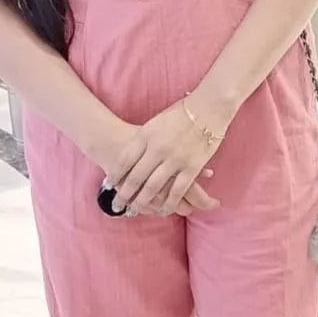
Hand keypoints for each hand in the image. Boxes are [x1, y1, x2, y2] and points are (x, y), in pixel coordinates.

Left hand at [112, 96, 230, 217]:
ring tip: (135, 211)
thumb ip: (145, 138)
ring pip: (154, 187)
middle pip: (136, 177)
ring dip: (143, 202)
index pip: (125, 160)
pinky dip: (169, 203)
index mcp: (146, 135)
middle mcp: (157, 148)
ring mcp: (175, 159)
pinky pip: (177, 190)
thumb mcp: (156, 122)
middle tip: (117, 205)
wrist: (209, 106)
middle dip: (124, 194)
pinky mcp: (192, 167)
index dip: (115, 175)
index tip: (108, 186)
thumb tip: (133, 155)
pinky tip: (163, 210)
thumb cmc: (182, 112)